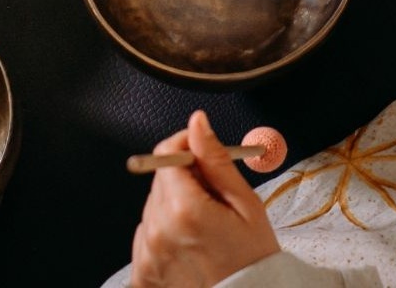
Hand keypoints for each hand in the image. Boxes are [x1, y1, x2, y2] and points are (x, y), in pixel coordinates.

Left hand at [130, 111, 279, 287]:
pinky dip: (163, 233)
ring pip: (153, 207)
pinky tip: (189, 244)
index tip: (201, 150)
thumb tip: (198, 123)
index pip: (166, 154)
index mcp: (185, 210)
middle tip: (213, 197)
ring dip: (173, 207)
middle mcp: (159, 231)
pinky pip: (146, 235)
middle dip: (184, 179)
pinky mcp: (143, 274)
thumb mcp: (245, 204)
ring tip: (204, 227)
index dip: (185, 145)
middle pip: (160, 180)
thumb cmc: (253, 259)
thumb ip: (215, 160)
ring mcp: (148, 255)